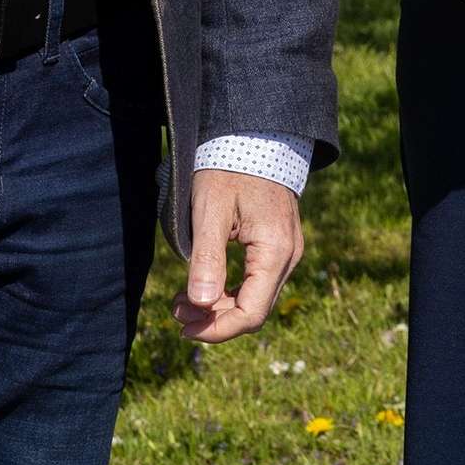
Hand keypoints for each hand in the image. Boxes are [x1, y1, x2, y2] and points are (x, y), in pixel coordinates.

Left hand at [178, 169, 303, 343]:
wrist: (255, 136)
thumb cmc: (229, 169)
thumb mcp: (210, 212)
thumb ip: (208, 260)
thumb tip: (201, 306)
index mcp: (275, 251)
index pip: (251, 313)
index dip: (217, 329)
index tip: (184, 328)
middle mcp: (288, 256)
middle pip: (254, 309)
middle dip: (214, 318)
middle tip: (176, 309)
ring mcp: (287, 250)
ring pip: (256, 297)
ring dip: (220, 305)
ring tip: (183, 299)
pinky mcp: (278, 244)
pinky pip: (257, 281)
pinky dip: (230, 289)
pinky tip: (204, 284)